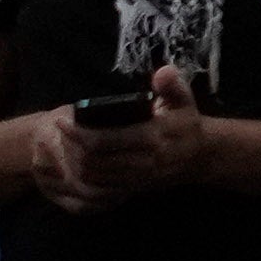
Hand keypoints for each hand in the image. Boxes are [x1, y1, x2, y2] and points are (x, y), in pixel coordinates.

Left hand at [40, 67, 207, 208]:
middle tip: (59, 134)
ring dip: (75, 164)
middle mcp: (143, 161)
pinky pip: (102, 188)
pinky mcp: (134, 187)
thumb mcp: (184, 100)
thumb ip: (173, 85)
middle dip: (71, 149)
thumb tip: (162, 72)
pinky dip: (86, 178)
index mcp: (153, 137)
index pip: (105, 140)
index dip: (79, 134)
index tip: (62, 122)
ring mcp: (138, 177)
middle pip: (94, 161)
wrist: (202, 157)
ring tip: (65, 147)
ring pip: (95, 177)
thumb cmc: (187, 123)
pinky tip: (78, 165)